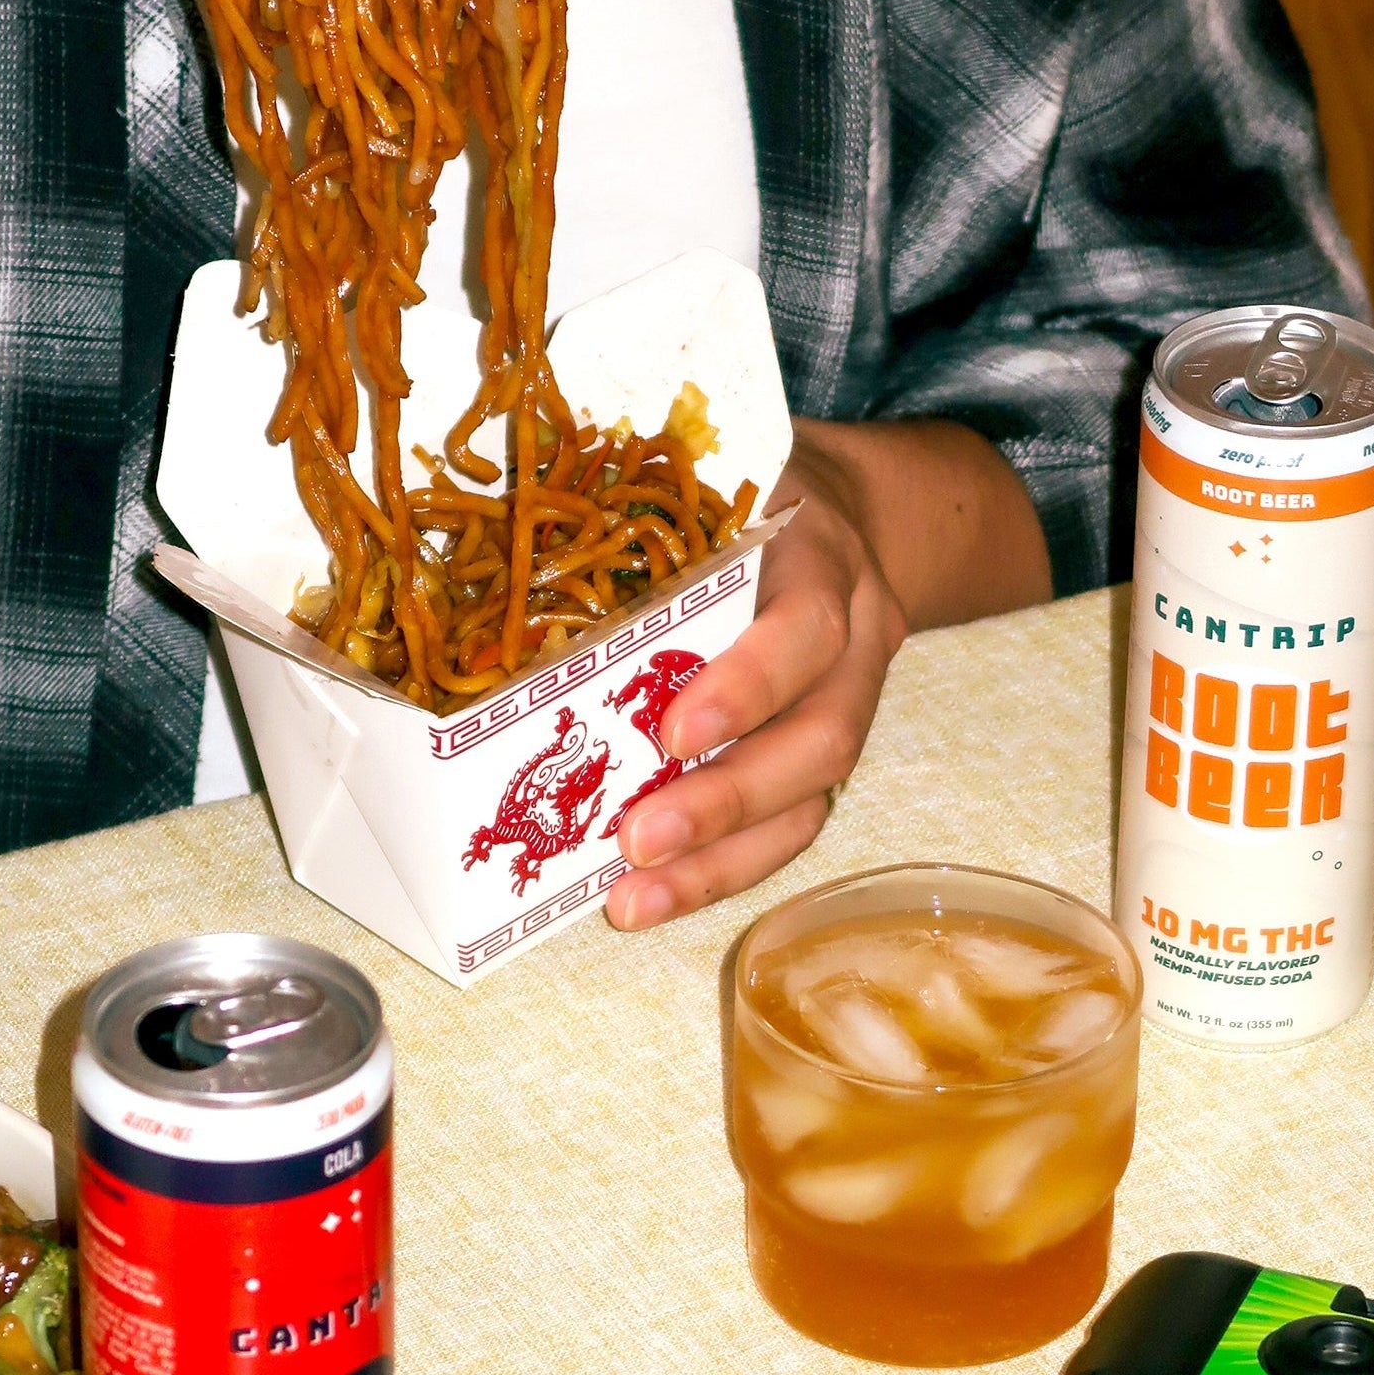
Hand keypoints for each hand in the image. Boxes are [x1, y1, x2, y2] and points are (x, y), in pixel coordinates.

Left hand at [603, 415, 1050, 928]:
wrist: (844, 510)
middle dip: (728, 802)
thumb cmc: (754, 489)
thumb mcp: (721, 473)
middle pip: (823, 740)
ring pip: (811, 803)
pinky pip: (789, 827)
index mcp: (827, 562)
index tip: (673, 735)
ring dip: (721, 863)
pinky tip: (653, 897)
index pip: (808, 631)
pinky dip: (722, 870)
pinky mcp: (821, 758)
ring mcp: (848, 709)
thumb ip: (655, 500)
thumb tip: (516, 539)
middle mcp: (858, 645)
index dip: (749, 687)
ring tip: (634, 901)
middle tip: (637, 841)